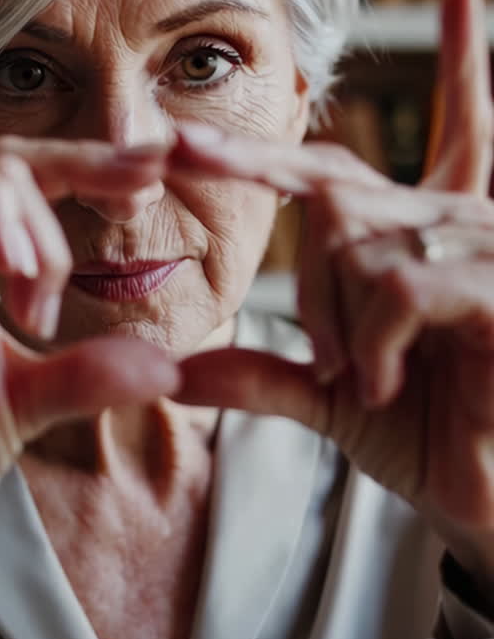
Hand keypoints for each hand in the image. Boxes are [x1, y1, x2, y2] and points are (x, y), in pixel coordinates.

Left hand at [170, 0, 493, 536]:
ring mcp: (481, 246)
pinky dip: (376, 344)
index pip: (326, 172)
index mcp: (408, 231)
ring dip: (342, 329)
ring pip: (360, 244)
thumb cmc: (428, 437)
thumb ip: (261, 374)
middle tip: (329, 365)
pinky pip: (403, 287)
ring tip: (372, 384)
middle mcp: (449, 222)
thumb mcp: (328, 398)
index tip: (182, 141)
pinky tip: (385, 385)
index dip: (256, 156)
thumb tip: (175, 372)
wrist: (489, 497)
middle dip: (310, 289)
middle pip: (334, 200)